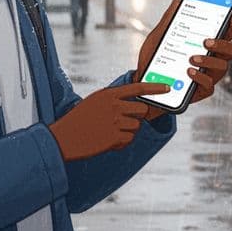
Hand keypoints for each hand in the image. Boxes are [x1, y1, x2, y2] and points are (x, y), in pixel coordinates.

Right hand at [47, 83, 168, 160]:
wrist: (63, 138)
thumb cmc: (78, 120)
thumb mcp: (94, 102)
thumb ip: (114, 100)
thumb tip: (135, 106)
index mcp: (109, 94)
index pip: (138, 87)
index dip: (155, 88)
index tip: (167, 88)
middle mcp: (114, 106)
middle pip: (142, 110)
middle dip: (137, 117)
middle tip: (124, 121)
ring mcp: (115, 122)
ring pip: (136, 126)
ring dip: (127, 131)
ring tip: (109, 132)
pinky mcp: (114, 138)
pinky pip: (129, 140)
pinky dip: (121, 143)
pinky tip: (107, 141)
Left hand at [136, 1, 231, 119]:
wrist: (143, 83)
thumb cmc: (154, 58)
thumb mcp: (159, 36)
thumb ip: (170, 19)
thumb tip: (178, 0)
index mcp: (206, 44)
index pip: (226, 33)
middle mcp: (212, 59)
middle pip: (230, 50)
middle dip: (222, 43)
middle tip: (206, 40)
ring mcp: (208, 75)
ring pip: (222, 67)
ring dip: (209, 60)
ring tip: (192, 58)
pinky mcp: (202, 90)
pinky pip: (209, 85)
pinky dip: (200, 77)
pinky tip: (189, 72)